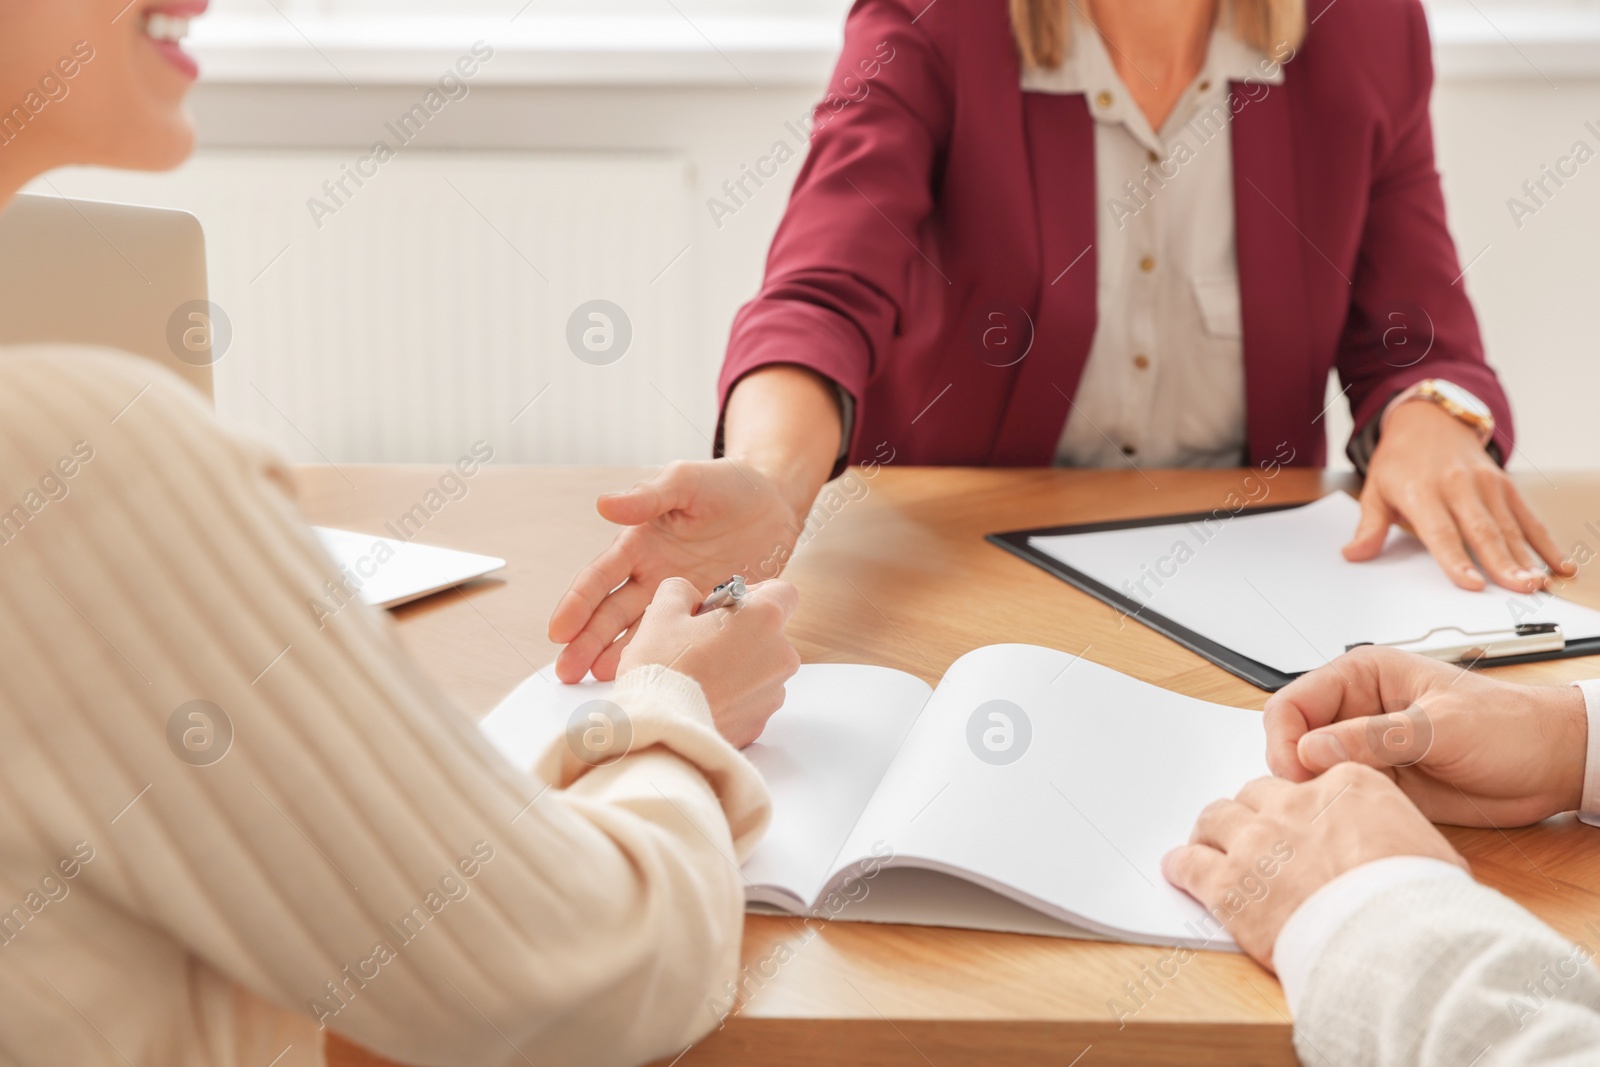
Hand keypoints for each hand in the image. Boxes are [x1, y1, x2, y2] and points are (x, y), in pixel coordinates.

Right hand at [549, 460, 804, 683]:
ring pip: (644, 635)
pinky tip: (664, 681)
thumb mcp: (686, 481)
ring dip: (623, 659)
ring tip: (608, 685)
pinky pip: (689, 641)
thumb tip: (603, 504)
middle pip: (612, 615)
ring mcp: (682, 600)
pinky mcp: (712, 615)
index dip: (577, 604)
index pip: (599, 579)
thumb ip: (649, 496)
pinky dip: (674, 660)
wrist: (775, 502)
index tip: (558, 632)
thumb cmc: (725, 484)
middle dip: (587, 644)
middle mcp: (653, 577)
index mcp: (639, 546)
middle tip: (568, 673)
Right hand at [619, 577, 801, 746]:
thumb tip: (691, 599)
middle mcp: (781, 655)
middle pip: (771, 634)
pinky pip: (751, 700)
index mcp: (764, 618)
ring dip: (739, 667)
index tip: (728, 607)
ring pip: (761, 669)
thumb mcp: (663, 611)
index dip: (756, 595)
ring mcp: (774, 693)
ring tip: (700, 674)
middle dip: (743, 634)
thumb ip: (683, 591)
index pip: (784, 593)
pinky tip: (703, 697)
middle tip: (703, 642)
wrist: (657, 725)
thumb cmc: (662, 665)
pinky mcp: (760, 723)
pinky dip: (733, 697)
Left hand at [1162, 764, 1466, 966]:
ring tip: (1205, 844)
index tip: (1298, 820)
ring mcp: (1255, 842)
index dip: (1300, 805)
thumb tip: (1402, 851)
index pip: (1308, 781)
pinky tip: (1179, 870)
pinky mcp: (1229, 884)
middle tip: (1249, 835)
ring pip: (1216, 818)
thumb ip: (1398, 836)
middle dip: (1251, 814)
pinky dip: (1182, 865)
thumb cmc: (1422, 904)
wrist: (1394, 942)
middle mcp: (1294, 805)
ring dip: (1211, 832)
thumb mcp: (1429, 852)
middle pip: (1256, 795)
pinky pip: (1190, 864)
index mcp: (1347, 787)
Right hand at [1265, 645, 1587, 826]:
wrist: (1554, 765)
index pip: (1293, 703)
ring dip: (1314, 794)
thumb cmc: (1509, 727)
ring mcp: (1366, 748)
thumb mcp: (1440, 726)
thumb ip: (1373, 737)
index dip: (1284, 740)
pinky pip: (1339, 796)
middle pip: (1293, 740)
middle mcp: (1356, 710)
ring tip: (1334, 813)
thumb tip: (1310, 750)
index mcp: (1363, 677)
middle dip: (1294, 771)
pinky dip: (1336, 811)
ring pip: (1310, 772)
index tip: (1294, 774)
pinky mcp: (1381, 782)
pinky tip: (1350, 821)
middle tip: (1312, 801)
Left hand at [1344, 399, 1572, 592]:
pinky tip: (1558, 563)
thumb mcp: (1375, 489)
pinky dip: (1545, 541)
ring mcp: (1485, 484)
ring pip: (1509, 526)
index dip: (1456, 560)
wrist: (1428, 420)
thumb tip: (1353, 555)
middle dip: (1503, 563)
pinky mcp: (1504, 484)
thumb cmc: (1401, 460)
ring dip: (1527, 557)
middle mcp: (1457, 487)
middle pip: (1482, 531)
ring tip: (1538, 583)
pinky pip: (1527, 517)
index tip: (1471, 585)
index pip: (1441, 532)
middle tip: (1521, 588)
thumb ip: (1368, 526)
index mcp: (1422, 491)